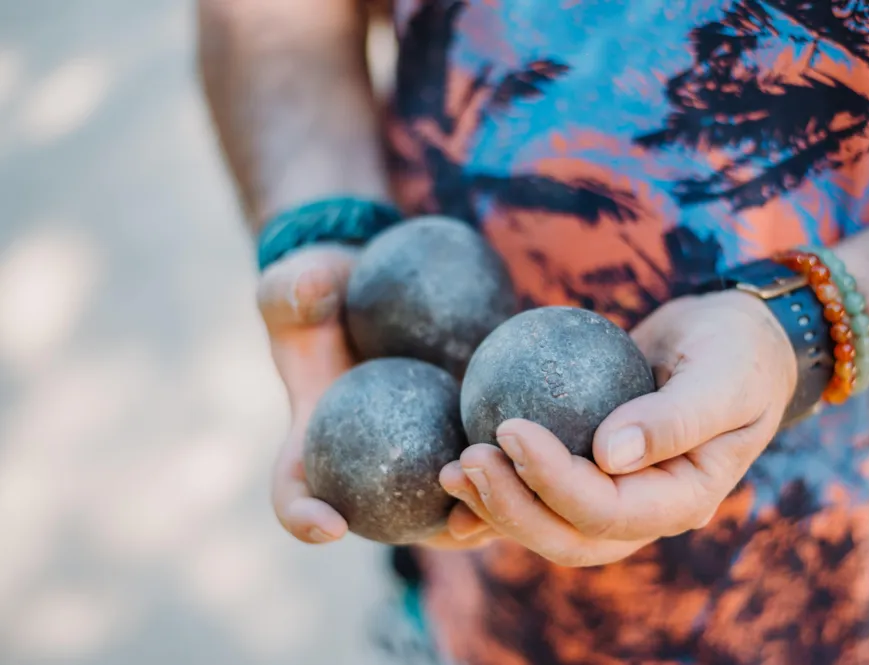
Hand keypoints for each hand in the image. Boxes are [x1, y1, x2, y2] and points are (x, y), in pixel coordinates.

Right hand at [259, 244, 495, 547]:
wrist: (366, 287)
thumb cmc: (320, 293)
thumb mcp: (296, 283)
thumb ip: (296, 288)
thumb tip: (314, 287)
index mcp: (310, 446)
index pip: (294, 492)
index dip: (304, 517)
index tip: (332, 524)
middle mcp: (367, 467)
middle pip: (396, 523)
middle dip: (434, 533)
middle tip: (460, 522)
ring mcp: (419, 457)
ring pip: (455, 502)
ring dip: (489, 510)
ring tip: (521, 492)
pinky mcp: (462, 433)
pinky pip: (493, 458)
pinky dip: (519, 461)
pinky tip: (556, 441)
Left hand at [439, 290, 796, 566]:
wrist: (733, 343)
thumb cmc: (736, 351)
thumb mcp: (723, 375)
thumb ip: (677, 417)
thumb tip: (609, 455)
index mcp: (683, 500)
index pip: (608, 510)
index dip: (554, 481)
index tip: (511, 428)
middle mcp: (645, 513)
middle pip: (568, 536)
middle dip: (511, 508)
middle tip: (465, 460)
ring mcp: (616, 499)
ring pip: (547, 526)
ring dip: (494, 507)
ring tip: (450, 471)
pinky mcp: (590, 475)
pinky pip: (538, 494)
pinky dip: (497, 494)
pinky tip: (454, 477)